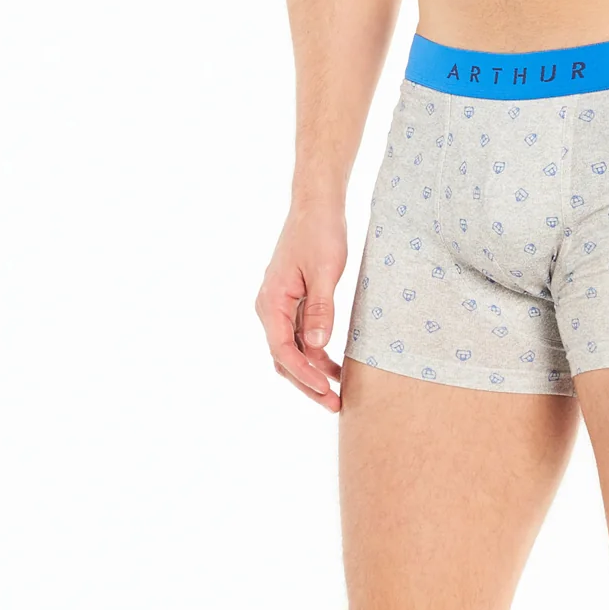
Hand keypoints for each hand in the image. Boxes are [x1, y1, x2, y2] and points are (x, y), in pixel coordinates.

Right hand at [255, 205, 347, 411]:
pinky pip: (300, 336)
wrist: (317, 204)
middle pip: (284, 357)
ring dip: (312, 372)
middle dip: (307, 383)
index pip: (282, 350)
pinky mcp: (294, 301)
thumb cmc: (320, 233)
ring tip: (337, 394)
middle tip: (334, 405)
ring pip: (292, 350)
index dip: (303, 374)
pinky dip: (316, 353)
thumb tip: (316, 346)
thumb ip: (321, 309)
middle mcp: (270, 307)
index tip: (325, 390)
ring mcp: (280, 305)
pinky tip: (335, 366)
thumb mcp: (325, 271)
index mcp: (271, 302)